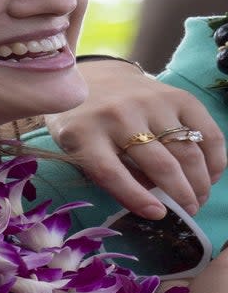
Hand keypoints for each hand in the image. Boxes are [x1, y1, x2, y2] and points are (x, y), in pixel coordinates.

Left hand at [44, 59, 225, 218]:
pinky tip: (211, 175)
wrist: (95, 77)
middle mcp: (117, 115)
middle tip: (188, 212)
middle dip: (180, 196)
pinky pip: (207, 132)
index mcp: (84, 133)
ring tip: (199, 198)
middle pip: (158, 164)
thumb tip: (153, 203)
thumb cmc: (85, 122)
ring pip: (186, 152)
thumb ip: (105, 175)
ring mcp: (148, 103)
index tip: (157, 214)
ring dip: (200, 182)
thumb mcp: (77, 149)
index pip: (109, 171)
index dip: (135, 197)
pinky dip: (215, 158)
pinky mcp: (176, 96)